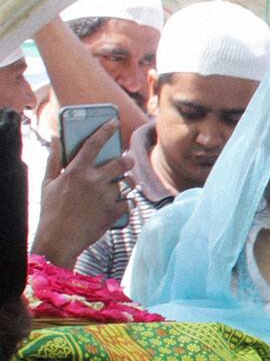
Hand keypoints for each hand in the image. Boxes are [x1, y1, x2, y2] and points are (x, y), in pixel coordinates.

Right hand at [30, 120, 132, 268]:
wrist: (60, 238)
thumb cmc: (51, 209)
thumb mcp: (48, 182)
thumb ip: (54, 159)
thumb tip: (57, 138)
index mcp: (76, 170)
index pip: (94, 143)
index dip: (105, 130)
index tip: (113, 122)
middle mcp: (94, 180)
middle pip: (121, 163)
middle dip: (128, 161)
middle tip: (128, 162)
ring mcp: (106, 197)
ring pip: (128, 183)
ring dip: (130, 182)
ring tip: (127, 184)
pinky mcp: (114, 213)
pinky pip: (130, 203)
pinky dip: (129, 203)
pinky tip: (125, 204)